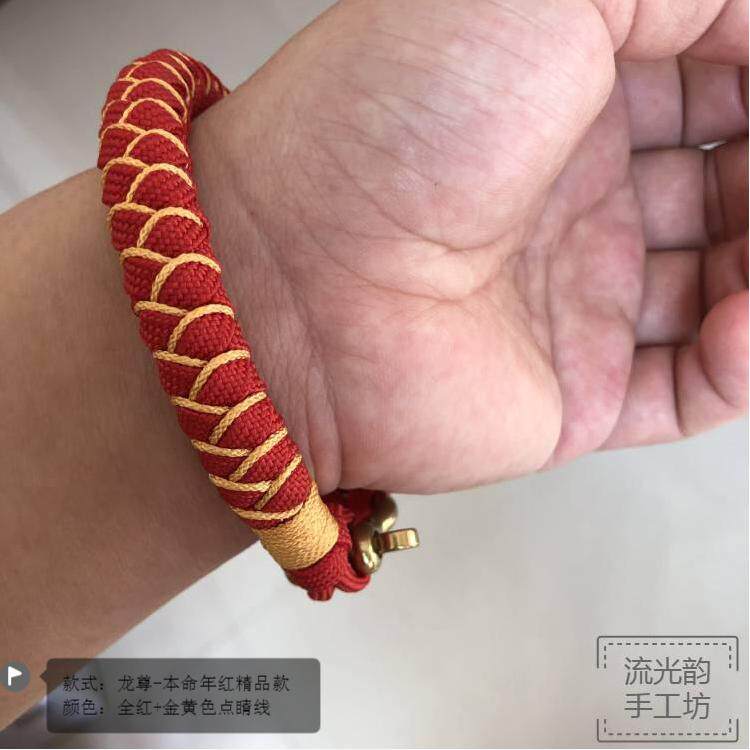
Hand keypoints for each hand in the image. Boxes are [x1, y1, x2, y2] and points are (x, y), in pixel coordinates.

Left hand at [192, 0, 747, 493]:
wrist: (293, 282)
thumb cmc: (380, 133)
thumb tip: (746, 20)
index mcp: (561, 99)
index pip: (710, 80)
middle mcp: (569, 200)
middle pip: (727, 185)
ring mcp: (573, 300)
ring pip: (721, 284)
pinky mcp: (570, 391)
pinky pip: (687, 386)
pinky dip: (739, 360)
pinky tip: (743, 324)